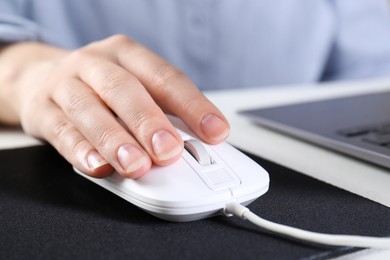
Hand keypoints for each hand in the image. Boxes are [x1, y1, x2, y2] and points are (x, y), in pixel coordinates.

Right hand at [0, 35, 229, 177]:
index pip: (165, 77)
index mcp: (127, 54)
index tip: (215, 132)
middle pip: (124, 88)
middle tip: (169, 151)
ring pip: (89, 110)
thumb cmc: (100, 87)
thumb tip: (196, 144)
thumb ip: (161, 113)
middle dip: (148, 122)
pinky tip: (98, 166)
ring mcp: (64, 84)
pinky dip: (81, 150)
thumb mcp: (133, 87)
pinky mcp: (41, 109)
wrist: (42, 78)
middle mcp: (95, 63)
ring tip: (136, 165)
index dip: (193, 105)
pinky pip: (61, 131)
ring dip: (115, 141)